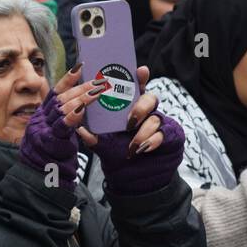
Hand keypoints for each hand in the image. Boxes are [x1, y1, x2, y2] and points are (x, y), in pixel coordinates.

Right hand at [16, 65, 103, 184]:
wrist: (40, 181)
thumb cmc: (52, 160)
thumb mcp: (57, 137)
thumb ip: (64, 123)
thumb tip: (81, 106)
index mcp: (42, 117)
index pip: (54, 93)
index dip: (67, 80)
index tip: (81, 67)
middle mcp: (40, 120)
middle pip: (60, 98)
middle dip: (81, 87)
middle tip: (100, 80)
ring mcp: (42, 130)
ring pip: (61, 107)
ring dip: (82, 97)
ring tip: (99, 90)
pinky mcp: (48, 141)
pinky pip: (61, 126)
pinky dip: (72, 115)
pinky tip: (82, 108)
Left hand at [84, 66, 185, 193]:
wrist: (133, 176)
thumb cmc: (117, 154)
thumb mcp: (101, 144)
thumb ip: (91, 136)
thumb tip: (77, 128)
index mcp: (128, 108)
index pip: (134, 89)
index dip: (139, 78)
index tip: (139, 69)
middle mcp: (145, 113)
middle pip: (150, 99)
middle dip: (141, 106)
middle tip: (131, 119)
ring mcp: (158, 124)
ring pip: (155, 118)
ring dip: (143, 131)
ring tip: (133, 144)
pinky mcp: (168, 137)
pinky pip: (162, 135)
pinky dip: (152, 141)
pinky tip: (142, 148)